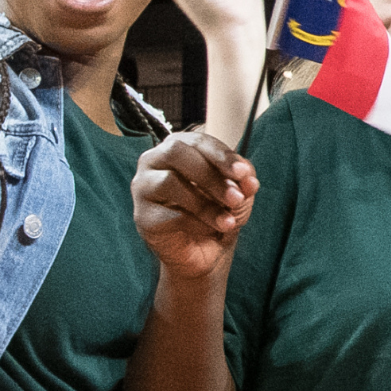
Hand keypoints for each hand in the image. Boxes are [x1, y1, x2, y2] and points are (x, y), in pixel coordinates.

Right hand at [131, 132, 258, 280]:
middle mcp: (154, 160)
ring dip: (204, 204)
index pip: (198, 141)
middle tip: (236, 198)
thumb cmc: (217, 209)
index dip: (222, 156)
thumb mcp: (237, 192)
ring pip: (168, 182)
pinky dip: (195, 223)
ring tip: (227, 221)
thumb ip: (243, 181)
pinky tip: (209, 230)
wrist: (204, 249)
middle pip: (176, 153)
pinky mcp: (142, 215)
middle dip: (210, 176)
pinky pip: (167, 214)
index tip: (243, 173)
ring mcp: (143, 187)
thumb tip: (249, 180)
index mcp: (179, 146)